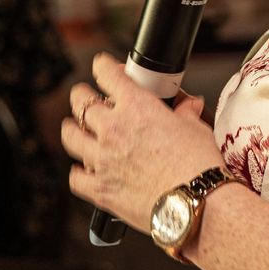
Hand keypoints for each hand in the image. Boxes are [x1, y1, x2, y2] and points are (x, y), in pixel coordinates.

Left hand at [60, 54, 223, 230]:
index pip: (107, 74)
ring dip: (72, 130)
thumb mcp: (196, 129)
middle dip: (81, 96)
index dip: (103, 66)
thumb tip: (188, 105)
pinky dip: (78, 172)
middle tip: (84, 97)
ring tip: (75, 130)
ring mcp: (102, 159)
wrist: (196, 203)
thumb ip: (185, 113)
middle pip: (80, 101)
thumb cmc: (198, 166)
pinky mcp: (99, 189)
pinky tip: (84, 171)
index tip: (102, 67)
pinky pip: (75, 177)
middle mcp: (113, 129)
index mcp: (136, 107)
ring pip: (70, 136)